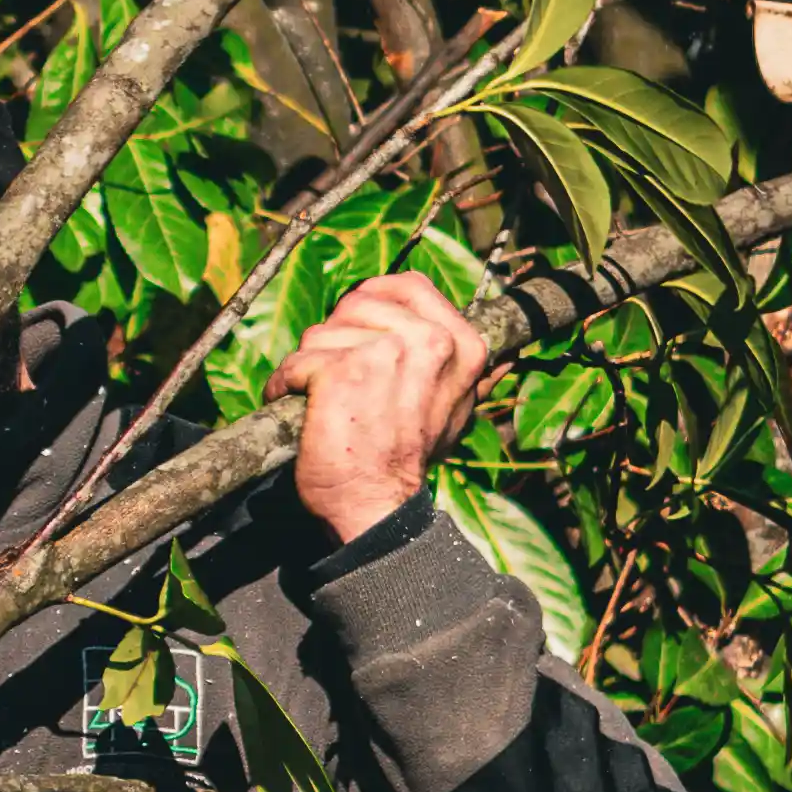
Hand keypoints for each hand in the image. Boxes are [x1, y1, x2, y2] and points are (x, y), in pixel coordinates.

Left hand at [273, 270, 487, 547]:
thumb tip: (506, 359)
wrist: (379, 506)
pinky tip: (297, 406)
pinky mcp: (342, 372)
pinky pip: (297, 361)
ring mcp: (385, 354)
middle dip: (335, 336)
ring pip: (322, 332)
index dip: (373, 298)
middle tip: (336, 378)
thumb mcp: (456, 413)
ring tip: (321, 400)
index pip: (409, 285)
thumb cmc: (408, 460)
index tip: (356, 326)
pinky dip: (285, 384)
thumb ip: (468, 377)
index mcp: (462, 346)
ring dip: (308, 365)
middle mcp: (429, 343)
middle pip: (356, 304)